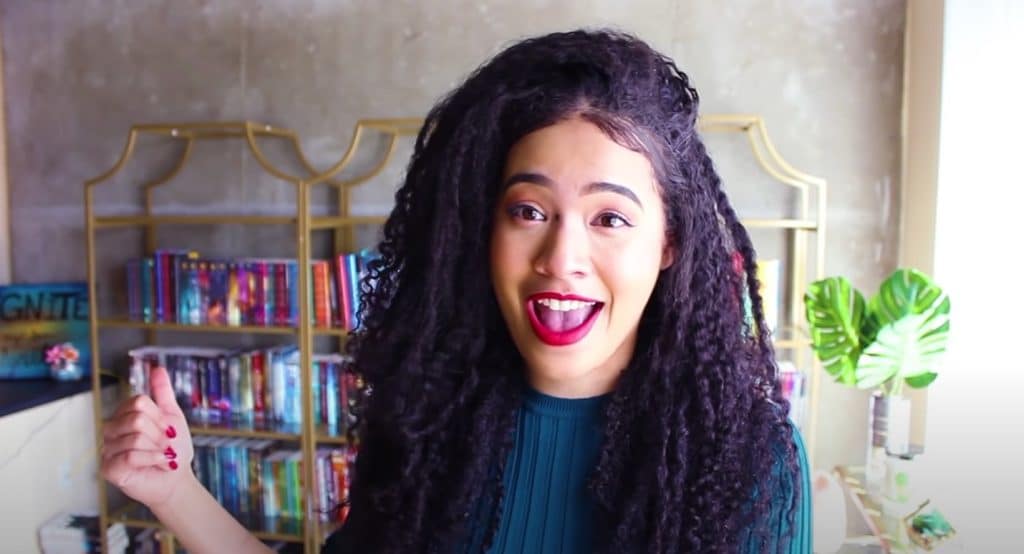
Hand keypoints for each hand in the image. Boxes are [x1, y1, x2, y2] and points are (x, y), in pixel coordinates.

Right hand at [101, 366, 194, 509]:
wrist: (175, 478)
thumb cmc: (172, 448)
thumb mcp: (172, 416)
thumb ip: (162, 392)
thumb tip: (157, 368)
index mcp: (125, 415)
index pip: (138, 401)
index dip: (159, 416)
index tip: (169, 429)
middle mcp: (112, 429)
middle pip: (137, 418)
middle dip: (160, 434)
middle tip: (166, 445)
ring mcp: (108, 449)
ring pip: (136, 437)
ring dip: (158, 449)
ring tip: (162, 456)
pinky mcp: (108, 468)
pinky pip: (131, 456)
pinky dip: (152, 459)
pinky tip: (158, 464)